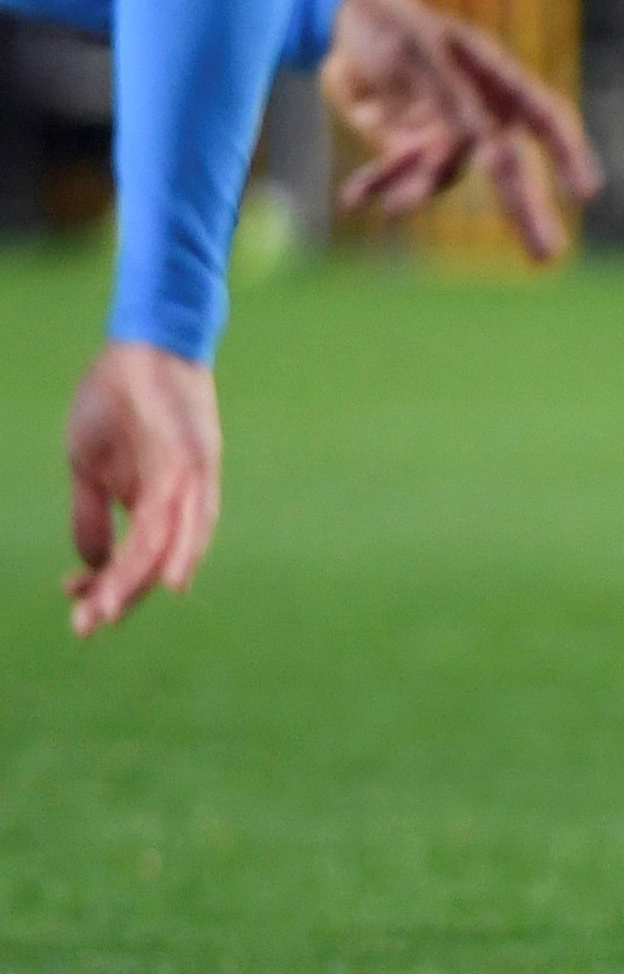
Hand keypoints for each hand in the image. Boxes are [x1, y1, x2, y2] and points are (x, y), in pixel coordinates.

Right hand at [63, 340, 219, 635]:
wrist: (139, 345)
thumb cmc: (114, 401)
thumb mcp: (89, 466)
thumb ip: (92, 514)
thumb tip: (92, 562)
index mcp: (149, 503)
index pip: (132, 560)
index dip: (105, 586)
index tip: (75, 606)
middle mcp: (177, 500)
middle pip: (152, 563)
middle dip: (117, 596)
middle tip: (84, 627)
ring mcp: (190, 482)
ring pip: (168, 545)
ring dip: (140, 582)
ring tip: (112, 613)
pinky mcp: (198, 460)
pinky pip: (196, 511)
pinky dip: (187, 546)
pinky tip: (175, 580)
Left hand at [318, 0, 602, 260]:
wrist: (339, 26)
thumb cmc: (391, 28)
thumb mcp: (421, 56)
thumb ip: (454, 100)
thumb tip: (490, 147)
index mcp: (499, 78)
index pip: (547, 118)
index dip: (571, 155)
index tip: (587, 194)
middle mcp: (483, 111)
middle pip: (512, 166)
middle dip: (527, 210)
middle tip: (546, 256)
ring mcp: (448, 133)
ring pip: (441, 176)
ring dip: (417, 190)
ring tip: (392, 207)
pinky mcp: (410, 148)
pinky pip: (400, 177)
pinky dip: (378, 186)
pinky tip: (354, 199)